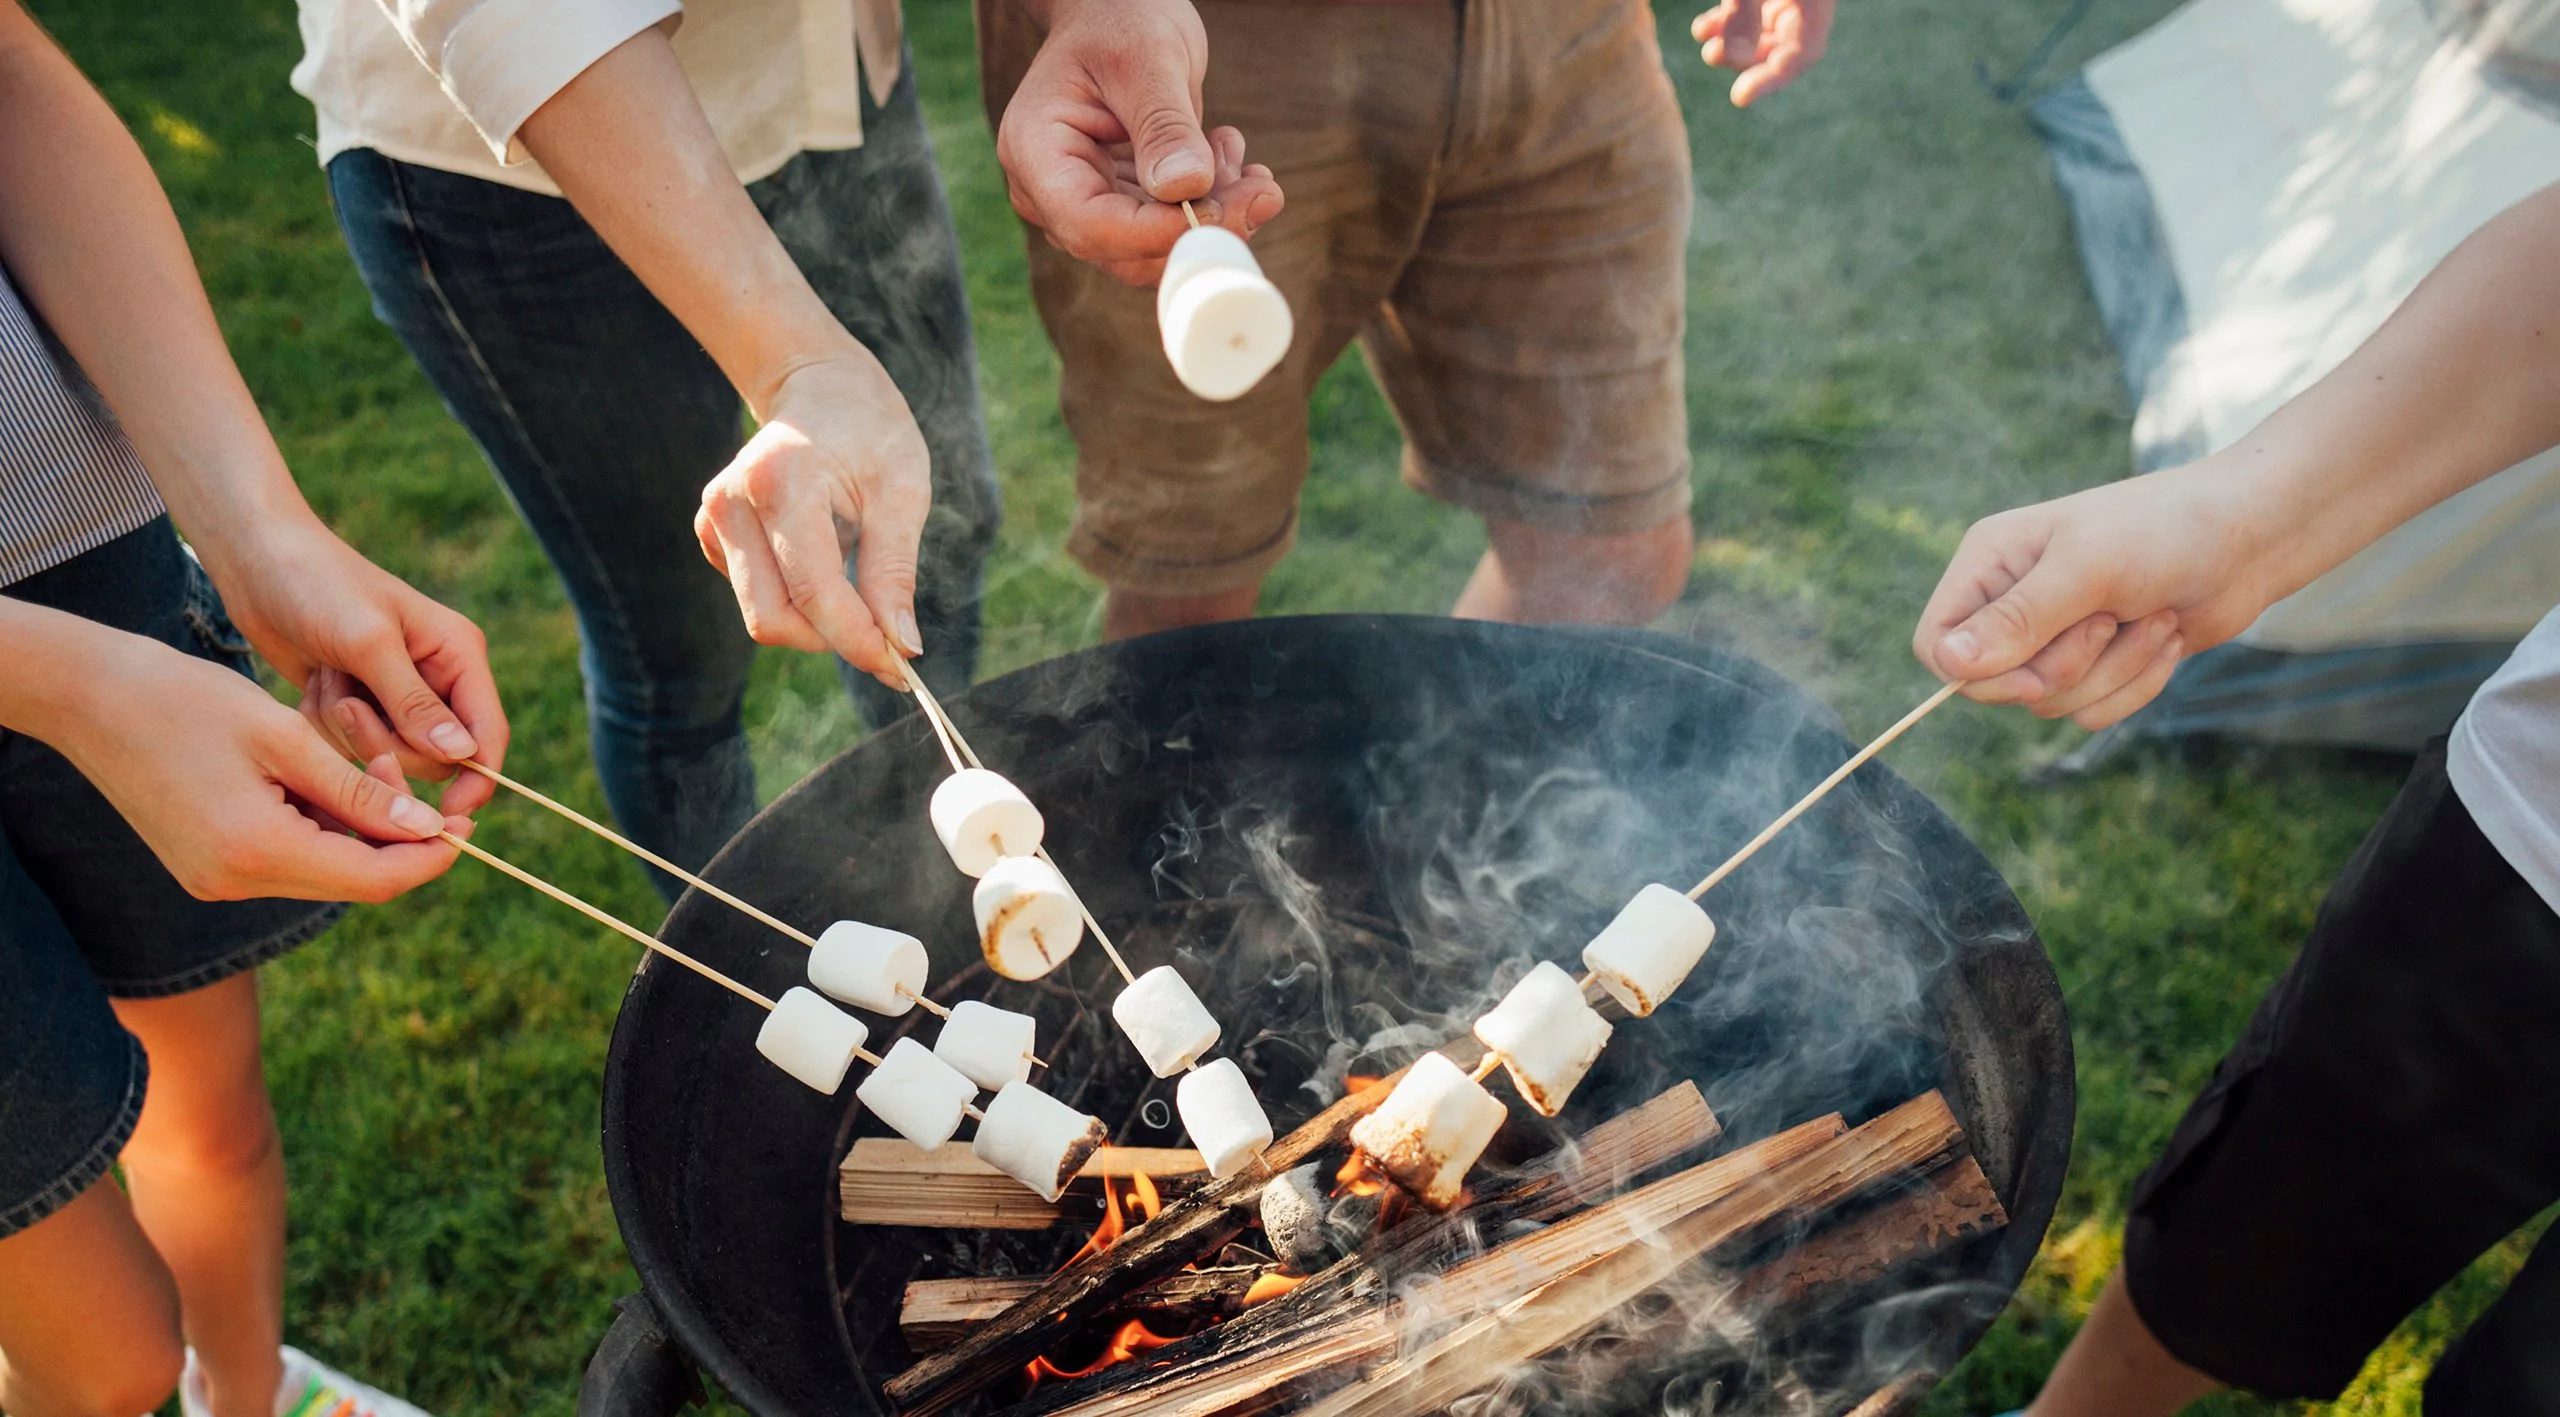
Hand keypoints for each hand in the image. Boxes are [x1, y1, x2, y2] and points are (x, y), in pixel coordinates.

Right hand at [47, 628, 470, 902]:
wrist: (91, 701)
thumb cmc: (188, 701)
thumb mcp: (286, 738)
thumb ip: (358, 792)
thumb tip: (427, 830)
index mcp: (257, 851)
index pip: (372, 878)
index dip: (428, 858)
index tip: (466, 827)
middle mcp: (235, 882)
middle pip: (350, 880)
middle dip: (397, 838)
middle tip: (411, 778)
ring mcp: (216, 881)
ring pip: (322, 867)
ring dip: (358, 826)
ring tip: (364, 762)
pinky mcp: (206, 867)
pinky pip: (288, 856)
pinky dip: (319, 824)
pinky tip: (323, 778)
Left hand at [208, 520, 508, 814]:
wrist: (257, 563)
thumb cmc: (318, 585)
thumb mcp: (368, 642)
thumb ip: (415, 702)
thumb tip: (462, 755)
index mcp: (458, 655)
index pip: (487, 733)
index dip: (476, 778)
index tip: (445, 815)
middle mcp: (436, 679)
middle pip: (434, 757)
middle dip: (385, 742)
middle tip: (348, 704)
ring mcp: (395, 695)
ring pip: (389, 756)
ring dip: (349, 730)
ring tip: (328, 679)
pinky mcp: (359, 705)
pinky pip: (351, 747)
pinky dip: (326, 724)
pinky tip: (314, 683)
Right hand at [694, 352, 930, 686]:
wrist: (818, 384)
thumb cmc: (870, 430)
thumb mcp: (902, 492)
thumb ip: (894, 572)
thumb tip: (900, 646)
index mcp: (780, 482)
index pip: (813, 592)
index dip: (857, 640)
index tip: (900, 666)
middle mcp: (732, 502)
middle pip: (774, 618)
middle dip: (832, 639)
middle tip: (885, 638)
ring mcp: (713, 519)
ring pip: (763, 615)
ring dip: (817, 622)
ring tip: (858, 580)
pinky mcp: (711, 534)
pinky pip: (758, 595)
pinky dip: (799, 600)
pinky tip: (824, 557)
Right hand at [999, 0, 1283, 285]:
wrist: (1119, 8)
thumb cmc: (1121, 17)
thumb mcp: (1148, 60)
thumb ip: (1165, 126)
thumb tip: (1186, 188)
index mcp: (1036, 152)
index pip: (1088, 224)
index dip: (1157, 233)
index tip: (1223, 209)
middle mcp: (1051, 189)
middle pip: (1124, 250)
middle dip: (1199, 228)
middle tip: (1261, 189)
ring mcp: (1086, 200)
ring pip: (1154, 248)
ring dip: (1213, 214)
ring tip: (1235, 151)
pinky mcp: (1121, 203)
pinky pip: (1168, 228)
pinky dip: (1211, 202)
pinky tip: (1228, 154)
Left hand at [1694, 0, 1835, 106]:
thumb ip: (1744, 10)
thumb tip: (1735, 55)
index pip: (1804, 53)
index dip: (1770, 79)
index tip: (1738, 98)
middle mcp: (1809, 1)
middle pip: (1783, 47)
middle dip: (1745, 59)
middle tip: (1712, 55)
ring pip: (1765, 32)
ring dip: (1732, 44)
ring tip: (1705, 41)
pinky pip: (1754, 13)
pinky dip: (1729, 23)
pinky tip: (1703, 28)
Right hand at [1911, 461, 2281, 729]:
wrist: (2253, 537)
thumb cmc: (2167, 530)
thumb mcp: (2088, 568)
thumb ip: (2018, 618)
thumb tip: (1947, 664)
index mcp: (1990, 564)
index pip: (1936, 643)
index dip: (1975, 672)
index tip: (2032, 670)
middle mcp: (2013, 602)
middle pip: (1995, 685)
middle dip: (2066, 667)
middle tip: (2109, 621)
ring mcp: (2056, 637)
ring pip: (2050, 704)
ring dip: (2113, 671)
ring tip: (2151, 617)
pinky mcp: (2098, 665)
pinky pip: (2092, 713)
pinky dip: (2136, 684)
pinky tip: (2165, 637)